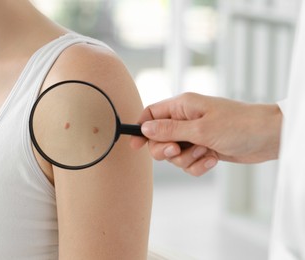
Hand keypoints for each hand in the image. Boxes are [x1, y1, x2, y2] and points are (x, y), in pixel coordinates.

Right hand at [130, 93, 282, 175]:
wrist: (268, 137)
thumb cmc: (238, 125)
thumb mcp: (200, 128)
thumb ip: (170, 130)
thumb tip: (144, 128)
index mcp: (182, 106)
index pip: (151, 114)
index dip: (141, 129)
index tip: (135, 145)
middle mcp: (186, 120)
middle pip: (159, 138)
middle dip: (166, 150)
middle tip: (177, 150)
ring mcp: (194, 135)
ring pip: (174, 155)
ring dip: (187, 159)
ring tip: (205, 152)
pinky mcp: (203, 149)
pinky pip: (189, 163)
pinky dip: (198, 165)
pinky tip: (212, 159)